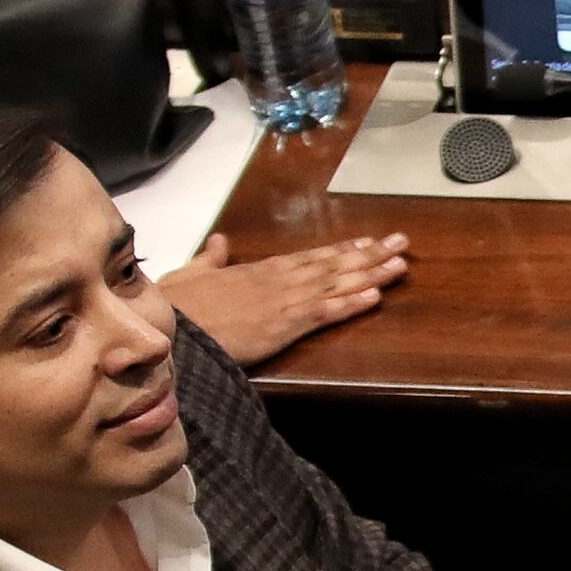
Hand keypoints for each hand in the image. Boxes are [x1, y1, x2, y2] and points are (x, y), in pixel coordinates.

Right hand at [163, 231, 409, 363]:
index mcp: (258, 270)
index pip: (308, 257)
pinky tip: (375, 296)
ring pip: (336, 284)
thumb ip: (210, 259)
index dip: (339, 250)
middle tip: (402, 242)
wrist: (168, 329)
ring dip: (371, 274)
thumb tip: (219, 242)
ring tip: (401, 264)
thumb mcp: (190, 274)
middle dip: (369, 255)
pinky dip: (350, 304)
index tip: (366, 241)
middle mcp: (278, 280)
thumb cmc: (174, 306)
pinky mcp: (284, 325)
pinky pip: (324, 313)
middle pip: (331, 265)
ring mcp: (284, 301)